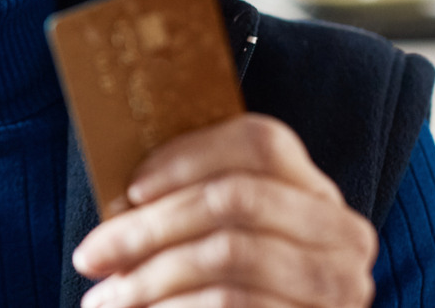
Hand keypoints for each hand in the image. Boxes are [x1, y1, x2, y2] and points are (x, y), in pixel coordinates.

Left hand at [72, 114, 376, 307]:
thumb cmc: (229, 292)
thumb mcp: (218, 239)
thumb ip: (191, 205)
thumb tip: (121, 196)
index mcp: (317, 194)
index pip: (262, 142)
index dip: (191, 156)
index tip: (131, 189)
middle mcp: (343, 235)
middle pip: (235, 197)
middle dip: (150, 227)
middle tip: (91, 255)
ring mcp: (339, 286)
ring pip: (227, 253)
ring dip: (151, 276)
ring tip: (105, 298)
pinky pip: (231, 303)